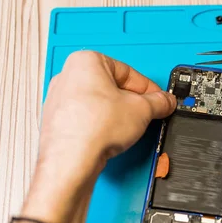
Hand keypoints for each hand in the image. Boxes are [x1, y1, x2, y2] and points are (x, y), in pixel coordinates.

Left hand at [40, 51, 175, 176]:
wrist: (70, 161)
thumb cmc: (94, 127)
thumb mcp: (142, 110)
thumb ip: (158, 102)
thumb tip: (165, 101)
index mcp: (86, 61)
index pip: (128, 72)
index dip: (148, 88)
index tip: (158, 100)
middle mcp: (67, 76)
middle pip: (112, 86)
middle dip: (131, 101)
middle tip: (147, 114)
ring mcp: (58, 100)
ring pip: (98, 103)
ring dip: (116, 114)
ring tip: (128, 127)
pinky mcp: (56, 122)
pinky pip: (86, 118)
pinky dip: (100, 125)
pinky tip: (110, 136)